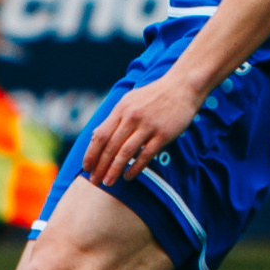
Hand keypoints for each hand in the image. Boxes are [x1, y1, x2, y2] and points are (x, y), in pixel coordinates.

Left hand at [80, 71, 206, 188]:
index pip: (100, 135)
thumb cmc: (155, 95)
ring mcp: (148, 126)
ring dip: (114, 170)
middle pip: (111, 147)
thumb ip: (115, 117)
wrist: (183, 86)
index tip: (86, 168)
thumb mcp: (130, 100)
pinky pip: (146, 154)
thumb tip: (98, 136)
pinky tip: (129, 176)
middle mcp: (132, 117)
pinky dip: (136, 167)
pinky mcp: (164, 134)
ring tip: (108, 183)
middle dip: (100, 166)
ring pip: (126, 153)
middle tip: (94, 181)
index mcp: (121, 109)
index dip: (91, 153)